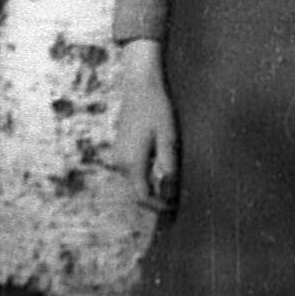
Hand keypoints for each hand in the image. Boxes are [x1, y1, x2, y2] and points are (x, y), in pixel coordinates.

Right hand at [114, 47, 178, 212]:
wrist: (139, 86)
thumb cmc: (157, 110)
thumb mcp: (168, 138)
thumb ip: (168, 166)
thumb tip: (169, 193)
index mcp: (132, 162)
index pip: (142, 196)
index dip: (157, 207)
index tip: (174, 209)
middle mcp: (120, 162)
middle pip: (136, 192)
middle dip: (154, 200)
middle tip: (176, 203)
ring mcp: (118, 155)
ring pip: (134, 182)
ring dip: (151, 188)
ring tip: (171, 189)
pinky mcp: (120, 148)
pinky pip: (132, 171)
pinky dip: (145, 177)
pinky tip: (161, 171)